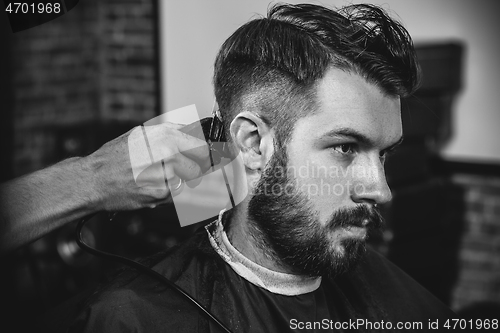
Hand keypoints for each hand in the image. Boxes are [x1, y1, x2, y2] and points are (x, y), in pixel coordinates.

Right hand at [85, 122, 212, 211]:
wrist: (94, 180)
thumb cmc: (116, 156)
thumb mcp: (141, 134)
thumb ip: (169, 134)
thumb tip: (194, 135)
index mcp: (165, 134)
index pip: (202, 145)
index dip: (204, 154)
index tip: (205, 158)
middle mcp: (168, 152)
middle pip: (199, 165)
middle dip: (194, 169)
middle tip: (182, 170)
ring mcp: (166, 173)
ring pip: (188, 181)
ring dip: (179, 181)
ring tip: (158, 177)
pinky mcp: (161, 194)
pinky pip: (176, 194)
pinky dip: (167, 192)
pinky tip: (150, 186)